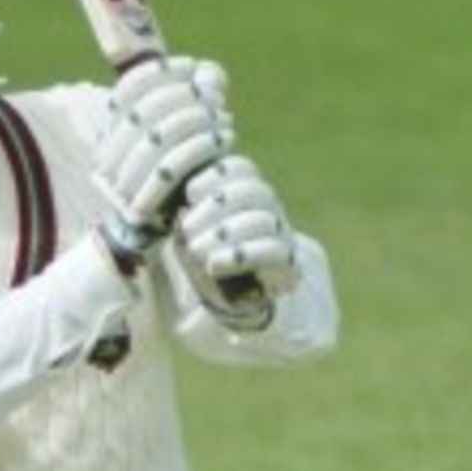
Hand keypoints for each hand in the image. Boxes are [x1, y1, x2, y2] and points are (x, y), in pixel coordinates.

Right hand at [92, 56, 234, 239]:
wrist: (167, 225)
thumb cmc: (183, 167)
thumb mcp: (190, 126)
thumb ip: (198, 93)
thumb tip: (206, 74)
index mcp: (113, 131)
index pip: (127, 90)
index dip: (159, 73)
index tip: (191, 67)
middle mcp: (110, 154)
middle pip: (146, 112)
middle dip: (185, 98)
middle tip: (215, 99)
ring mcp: (122, 182)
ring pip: (159, 139)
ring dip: (198, 123)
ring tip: (225, 120)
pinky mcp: (140, 206)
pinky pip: (171, 170)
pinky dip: (202, 149)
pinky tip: (227, 140)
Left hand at [175, 157, 300, 311]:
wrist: (226, 302)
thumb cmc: (202, 258)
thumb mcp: (185, 233)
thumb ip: (182, 216)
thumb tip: (182, 209)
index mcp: (245, 191)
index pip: (240, 168)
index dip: (214, 176)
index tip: (188, 195)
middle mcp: (269, 210)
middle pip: (251, 191)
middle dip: (214, 207)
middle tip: (187, 228)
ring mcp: (282, 237)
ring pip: (262, 220)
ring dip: (224, 233)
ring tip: (196, 250)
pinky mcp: (289, 267)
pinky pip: (273, 252)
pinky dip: (240, 256)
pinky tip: (214, 264)